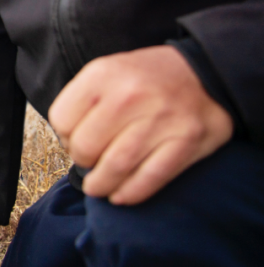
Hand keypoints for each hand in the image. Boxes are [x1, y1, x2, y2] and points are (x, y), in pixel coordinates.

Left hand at [49, 45, 233, 204]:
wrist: (205, 71)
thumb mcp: (107, 71)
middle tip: (89, 163)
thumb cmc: (146, 78)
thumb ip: (84, 100)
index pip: (61, 119)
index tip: (75, 139)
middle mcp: (129, 95)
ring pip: (115, 166)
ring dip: (101, 184)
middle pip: (85, 146)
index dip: (65, 135)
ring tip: (98, 187)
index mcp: (103, 74)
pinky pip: (149, 177)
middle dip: (82, 162)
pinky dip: (131, 193)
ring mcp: (159, 119)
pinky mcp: (186, 141)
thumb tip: (67, 140)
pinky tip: (121, 195)